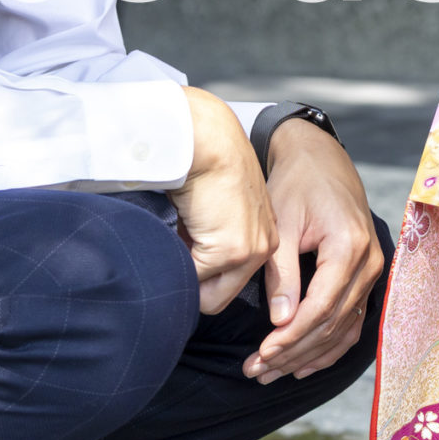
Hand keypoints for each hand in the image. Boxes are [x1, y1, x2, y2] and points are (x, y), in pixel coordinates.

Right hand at [172, 88, 277, 314]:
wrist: (206, 141)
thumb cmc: (204, 165)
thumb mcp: (213, 211)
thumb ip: (206, 242)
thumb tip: (181, 269)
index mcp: (262, 235)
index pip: (230, 283)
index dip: (199, 278)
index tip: (180, 260)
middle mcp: (264, 246)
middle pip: (219, 298)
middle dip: (191, 286)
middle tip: (174, 256)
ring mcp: (250, 251)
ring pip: (208, 297)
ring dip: (185, 277)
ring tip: (177, 240)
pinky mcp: (232, 250)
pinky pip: (193, 278)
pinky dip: (176, 263)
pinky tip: (176, 229)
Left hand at [246, 119, 384, 383]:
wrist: (320, 158)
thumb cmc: (296, 184)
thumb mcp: (282, 223)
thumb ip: (283, 273)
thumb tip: (281, 322)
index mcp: (349, 247)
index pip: (321, 308)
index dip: (291, 337)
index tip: (261, 354)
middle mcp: (369, 263)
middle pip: (332, 324)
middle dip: (293, 353)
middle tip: (256, 371)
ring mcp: (373, 271)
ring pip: (343, 328)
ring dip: (307, 355)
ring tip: (271, 373)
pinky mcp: (368, 276)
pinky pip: (353, 321)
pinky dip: (329, 346)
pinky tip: (303, 365)